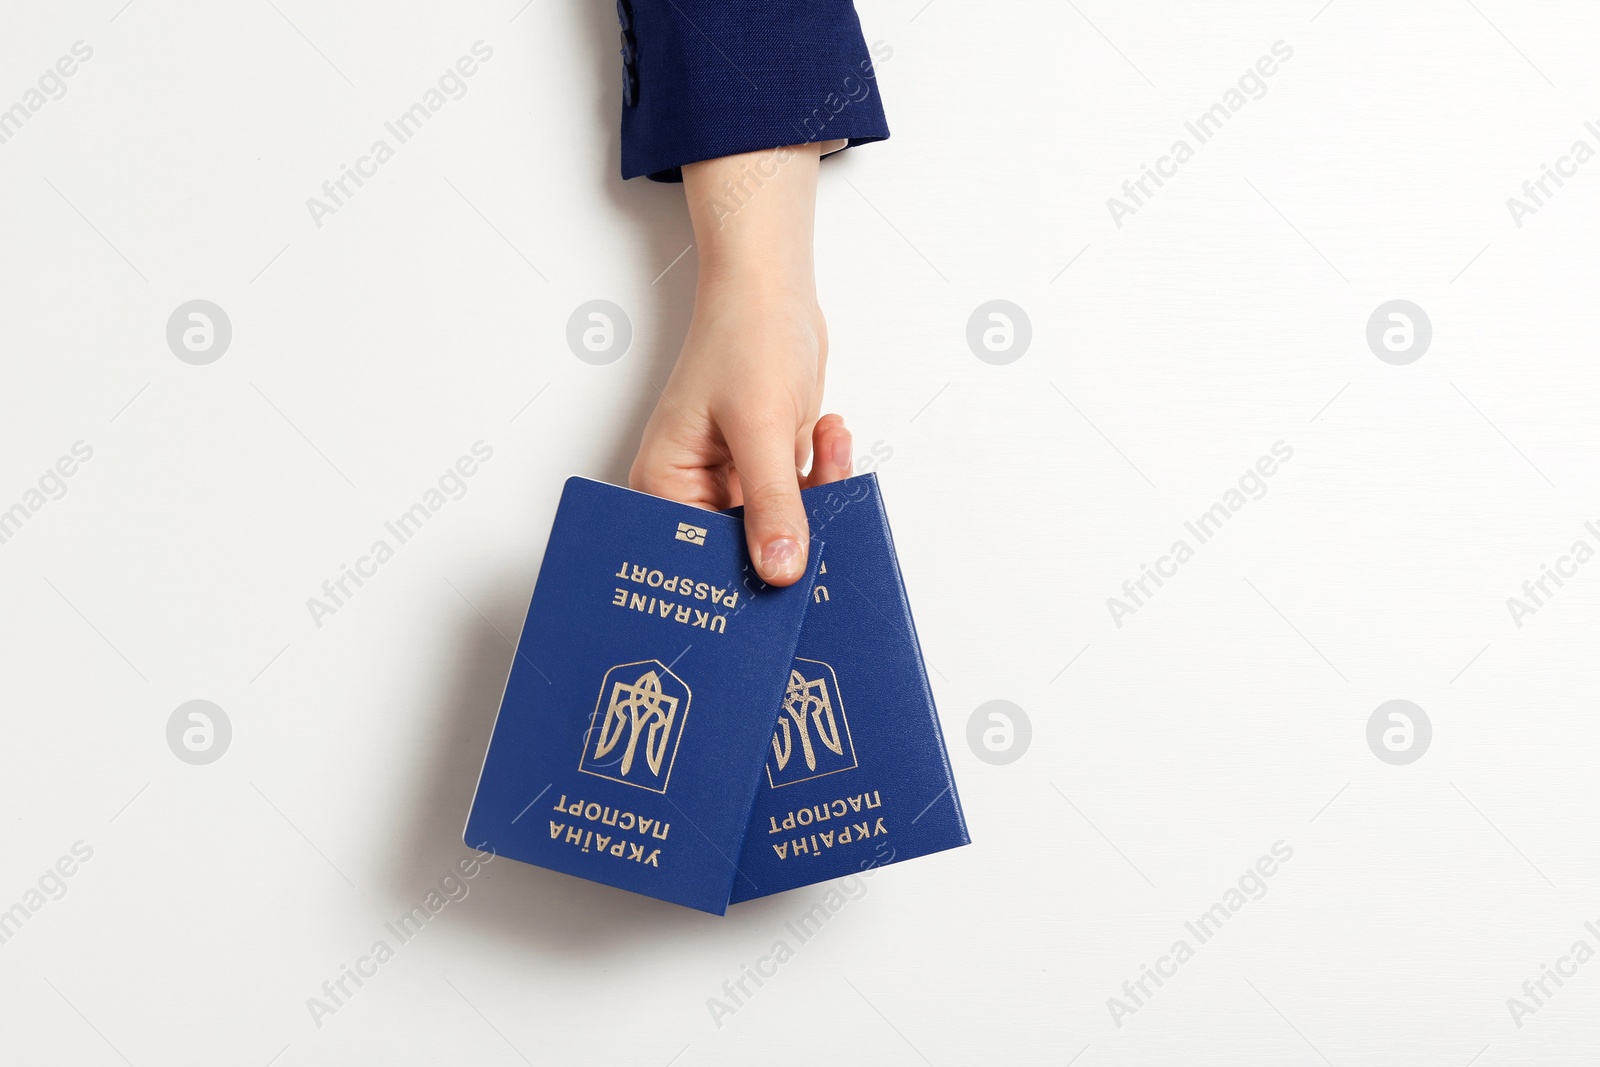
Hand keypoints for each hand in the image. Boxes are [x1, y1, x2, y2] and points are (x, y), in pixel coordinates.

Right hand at [629, 143, 852, 584]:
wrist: (773, 292)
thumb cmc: (744, 338)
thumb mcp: (759, 426)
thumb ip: (772, 502)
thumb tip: (782, 569)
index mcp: (665, 487)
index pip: (699, 559)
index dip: (743, 575)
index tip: (790, 584)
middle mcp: (694, 493)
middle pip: (745, 550)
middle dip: (793, 532)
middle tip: (829, 517)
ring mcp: (734, 484)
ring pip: (784, 527)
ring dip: (818, 492)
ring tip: (826, 442)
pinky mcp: (767, 471)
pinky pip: (803, 499)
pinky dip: (825, 472)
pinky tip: (827, 430)